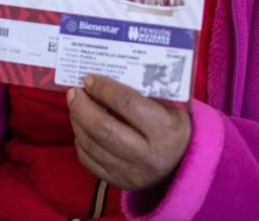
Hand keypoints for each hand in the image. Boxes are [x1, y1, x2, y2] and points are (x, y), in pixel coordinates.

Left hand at [67, 75, 190, 190]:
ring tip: (75, 105)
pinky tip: (81, 127)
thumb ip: (144, 93)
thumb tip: (106, 77)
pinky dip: (80, 142)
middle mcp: (148, 155)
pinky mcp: (120, 183)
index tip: (90, 79)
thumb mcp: (170, 106)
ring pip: (92, 146)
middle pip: (103, 129)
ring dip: (77, 122)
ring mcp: (132, 172)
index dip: (104, 89)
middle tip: (74, 92)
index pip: (127, 104)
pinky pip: (90, 162)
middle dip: (83, 107)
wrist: (184, 165)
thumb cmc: (174, 127)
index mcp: (164, 130)